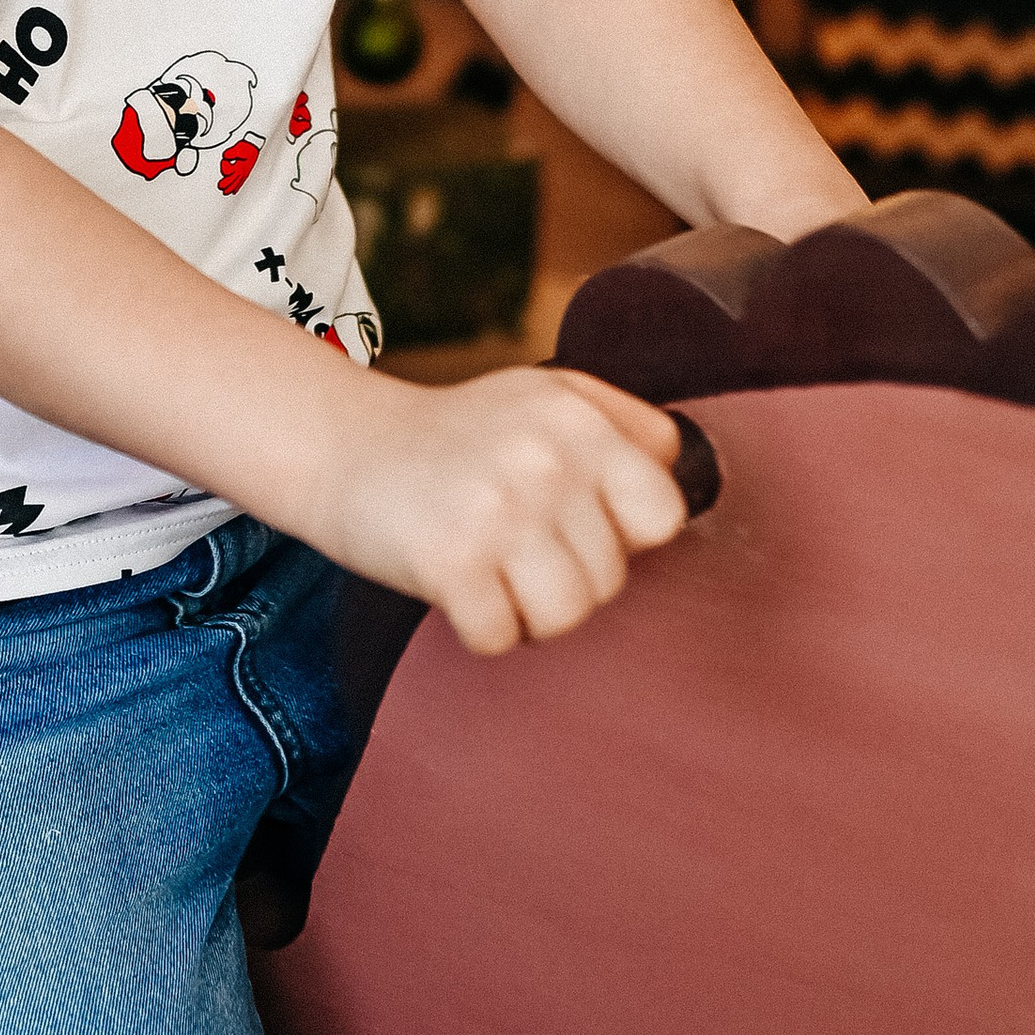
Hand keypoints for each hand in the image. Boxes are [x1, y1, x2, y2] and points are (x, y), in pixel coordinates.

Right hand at [311, 365, 693, 655]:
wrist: (345, 445)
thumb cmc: (459, 435)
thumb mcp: (546, 396)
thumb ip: (626, 427)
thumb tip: (689, 483)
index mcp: (578, 417)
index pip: (663, 513)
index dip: (626, 534)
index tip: (582, 521)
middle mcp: (544, 458)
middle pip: (611, 579)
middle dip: (567, 576)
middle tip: (515, 542)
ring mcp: (497, 510)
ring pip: (567, 616)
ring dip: (529, 611)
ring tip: (495, 568)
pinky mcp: (450, 561)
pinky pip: (502, 638)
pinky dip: (480, 628)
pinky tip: (457, 585)